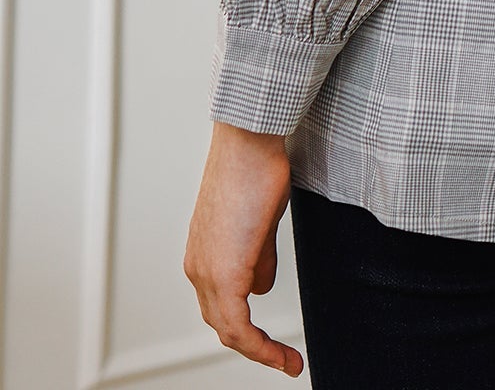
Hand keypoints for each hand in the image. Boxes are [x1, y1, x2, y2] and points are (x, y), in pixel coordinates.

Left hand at [184, 121, 304, 376]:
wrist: (249, 144)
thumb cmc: (255, 169)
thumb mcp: (259, 223)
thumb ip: (258, 257)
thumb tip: (261, 284)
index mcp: (204, 255)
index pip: (221, 306)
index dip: (247, 331)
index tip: (274, 344)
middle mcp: (198, 268)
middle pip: (222, 324)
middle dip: (255, 346)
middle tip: (284, 359)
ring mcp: (207, 271)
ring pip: (228, 329)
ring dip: (259, 349)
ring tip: (287, 360)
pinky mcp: (224, 273)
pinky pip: (237, 326)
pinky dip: (259, 346)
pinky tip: (279, 354)